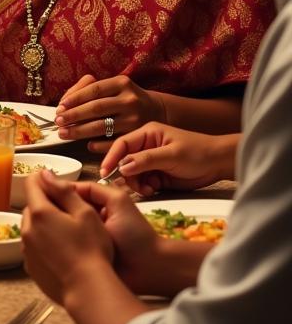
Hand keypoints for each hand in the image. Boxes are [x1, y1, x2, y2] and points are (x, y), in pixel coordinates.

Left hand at [21, 170, 114, 304]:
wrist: (88, 290)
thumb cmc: (92, 250)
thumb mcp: (85, 214)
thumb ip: (64, 191)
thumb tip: (45, 174)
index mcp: (40, 213)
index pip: (32, 184)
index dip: (41, 178)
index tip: (50, 178)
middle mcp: (28, 230)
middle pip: (32, 207)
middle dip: (45, 204)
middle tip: (67, 210)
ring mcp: (27, 250)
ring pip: (31, 227)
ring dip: (42, 224)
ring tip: (66, 233)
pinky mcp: (30, 267)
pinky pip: (33, 247)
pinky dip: (42, 243)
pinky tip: (61, 251)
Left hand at [55, 73, 164, 149]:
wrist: (158, 111)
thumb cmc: (126, 98)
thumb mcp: (114, 86)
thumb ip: (90, 88)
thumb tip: (66, 101)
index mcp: (121, 83)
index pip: (94, 90)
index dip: (75, 98)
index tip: (60, 107)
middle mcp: (129, 100)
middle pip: (96, 108)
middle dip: (73, 116)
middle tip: (58, 122)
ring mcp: (135, 119)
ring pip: (102, 127)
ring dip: (80, 131)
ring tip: (64, 134)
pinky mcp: (138, 136)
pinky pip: (113, 142)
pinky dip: (99, 145)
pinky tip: (87, 145)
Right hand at [98, 123, 237, 195]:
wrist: (219, 164)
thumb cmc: (197, 152)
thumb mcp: (171, 155)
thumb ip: (146, 160)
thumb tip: (122, 166)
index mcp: (146, 133)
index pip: (122, 144)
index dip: (111, 157)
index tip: (104, 172)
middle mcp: (145, 146)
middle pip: (124, 161)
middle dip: (126, 174)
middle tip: (132, 186)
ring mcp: (151, 161)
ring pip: (132, 174)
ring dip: (135, 183)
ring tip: (147, 189)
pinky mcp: (157, 175)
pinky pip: (142, 182)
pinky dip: (144, 188)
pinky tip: (152, 190)